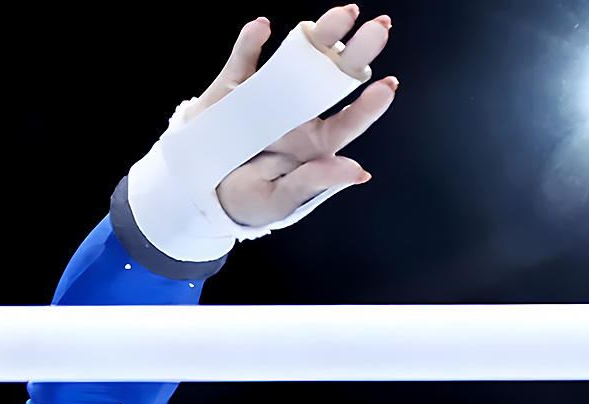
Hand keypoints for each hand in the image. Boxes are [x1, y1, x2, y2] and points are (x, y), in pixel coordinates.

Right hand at [190, 5, 398, 227]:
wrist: (201, 192)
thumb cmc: (248, 200)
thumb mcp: (281, 200)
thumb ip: (315, 182)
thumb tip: (357, 172)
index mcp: (317, 142)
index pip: (350, 120)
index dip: (371, 104)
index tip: (388, 86)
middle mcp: (300, 111)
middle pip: (334, 77)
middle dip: (359, 51)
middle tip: (378, 30)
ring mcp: (269, 94)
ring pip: (298, 58)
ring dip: (320, 33)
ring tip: (342, 15)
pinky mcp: (235, 86)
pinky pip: (243, 60)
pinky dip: (250, 42)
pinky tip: (261, 29)